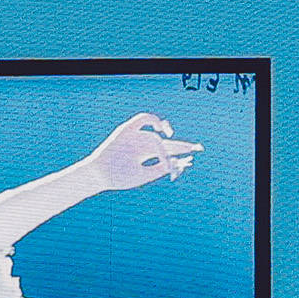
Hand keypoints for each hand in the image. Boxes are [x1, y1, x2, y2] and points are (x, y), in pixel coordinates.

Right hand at [78, 113, 202, 188]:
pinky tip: (162, 130)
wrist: (99, 174)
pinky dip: (153, 121)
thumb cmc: (119, 178)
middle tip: (199, 148)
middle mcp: (142, 145)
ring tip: (179, 147)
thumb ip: (160, 168)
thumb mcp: (144, 175)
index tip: (193, 158)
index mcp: (144, 156)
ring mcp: (134, 137)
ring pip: (156, 135)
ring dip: (167, 140)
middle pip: (166, 144)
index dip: (179, 154)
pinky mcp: (126, 130)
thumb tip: (178, 163)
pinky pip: (142, 119)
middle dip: (181, 146)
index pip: (166, 153)